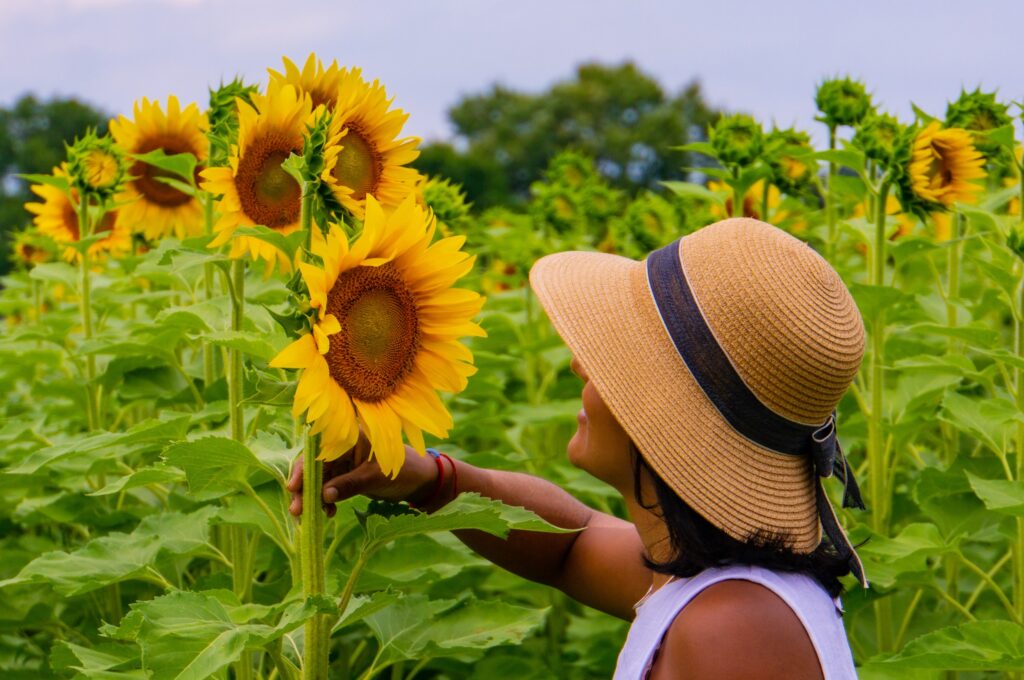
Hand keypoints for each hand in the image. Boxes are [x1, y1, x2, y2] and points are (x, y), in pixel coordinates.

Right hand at [286, 430, 439, 517]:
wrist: (421, 480)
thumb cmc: (404, 471)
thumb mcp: (376, 478)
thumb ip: (350, 485)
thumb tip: (324, 495)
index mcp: (350, 438)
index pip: (318, 452)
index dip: (303, 469)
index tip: (293, 488)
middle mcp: (343, 448)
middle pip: (314, 467)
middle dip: (304, 489)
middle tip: (296, 511)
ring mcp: (343, 463)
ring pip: (319, 480)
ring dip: (313, 498)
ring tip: (311, 516)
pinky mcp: (346, 476)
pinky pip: (328, 488)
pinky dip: (325, 500)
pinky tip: (329, 513)